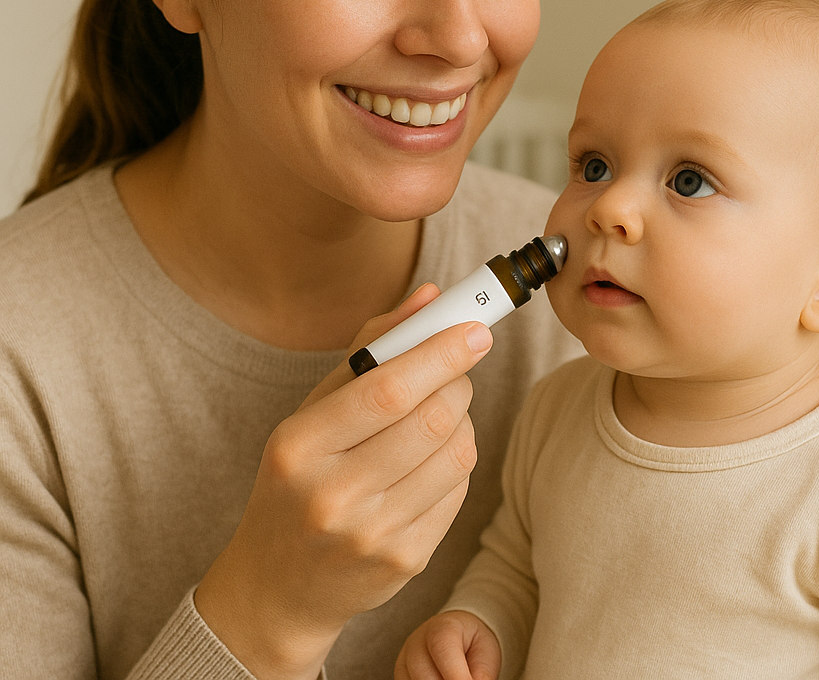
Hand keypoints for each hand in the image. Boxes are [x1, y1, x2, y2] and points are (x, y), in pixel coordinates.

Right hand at [193, 285, 492, 679]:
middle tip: (457, 366)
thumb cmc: (300, 478)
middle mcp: (332, 496)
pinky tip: (431, 458)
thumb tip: (431, 297)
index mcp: (298, 447)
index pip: (387, 390)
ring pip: (457, 451)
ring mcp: (371, 535)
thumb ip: (371, 348)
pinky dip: (457, 459)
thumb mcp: (312, 412)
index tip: (475, 328)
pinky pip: (460, 489)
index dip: (441, 353)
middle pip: (432, 419)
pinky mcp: (405, 561)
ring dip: (463, 418)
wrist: (279, 585)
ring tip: (438, 414)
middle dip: (458, 379)